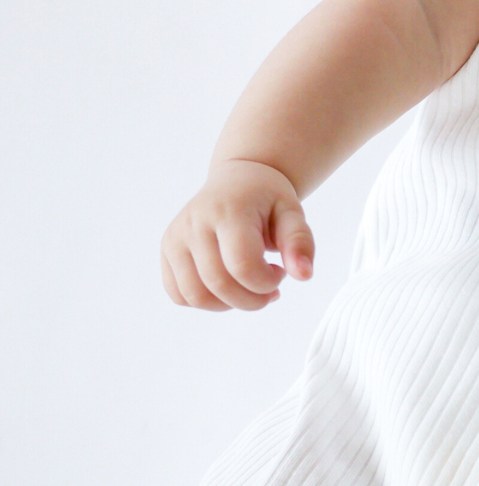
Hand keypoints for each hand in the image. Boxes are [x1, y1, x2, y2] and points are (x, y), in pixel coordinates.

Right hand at [161, 159, 314, 310]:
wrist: (237, 180)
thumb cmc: (266, 198)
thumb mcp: (292, 213)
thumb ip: (300, 242)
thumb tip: (304, 275)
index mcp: (229, 211)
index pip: (243, 266)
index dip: (266, 283)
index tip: (279, 272)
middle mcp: (195, 223)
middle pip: (219, 285)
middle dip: (252, 299)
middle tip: (268, 287)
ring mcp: (176, 237)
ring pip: (195, 296)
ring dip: (228, 304)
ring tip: (247, 288)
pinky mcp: (167, 250)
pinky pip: (179, 295)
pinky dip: (206, 301)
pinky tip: (227, 286)